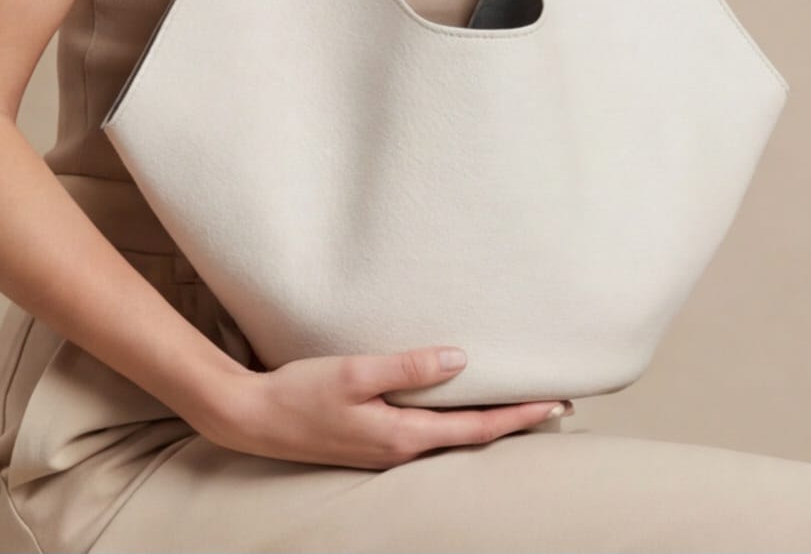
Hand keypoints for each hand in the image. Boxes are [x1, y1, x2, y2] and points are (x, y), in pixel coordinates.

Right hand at [197, 346, 573, 469]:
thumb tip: (461, 359)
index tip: (556, 403)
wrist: (254, 418)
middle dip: (514, 420)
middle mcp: (400, 450)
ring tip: (520, 401)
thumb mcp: (355, 371)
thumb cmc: (301, 392)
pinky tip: (460, 404)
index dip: (518, 415)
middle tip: (555, 403)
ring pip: (451, 436)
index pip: (476, 428)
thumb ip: (409, 366)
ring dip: (488, 420)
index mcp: (402, 436)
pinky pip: (429, 432)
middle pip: (471, 437)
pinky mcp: (373, 441)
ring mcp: (386, 450)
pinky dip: (457, 419)